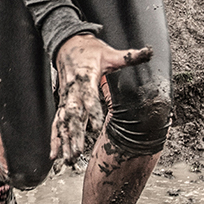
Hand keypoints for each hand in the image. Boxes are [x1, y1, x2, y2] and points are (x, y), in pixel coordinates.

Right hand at [51, 34, 152, 164]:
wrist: (68, 45)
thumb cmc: (90, 50)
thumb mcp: (110, 53)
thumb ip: (128, 56)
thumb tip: (149, 52)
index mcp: (85, 79)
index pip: (89, 98)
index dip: (93, 113)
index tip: (97, 127)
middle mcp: (73, 91)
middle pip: (73, 116)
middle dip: (75, 135)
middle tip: (77, 152)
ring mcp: (66, 98)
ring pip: (63, 123)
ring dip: (64, 141)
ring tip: (66, 159)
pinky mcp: (63, 103)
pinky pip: (57, 123)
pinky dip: (55, 139)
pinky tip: (55, 154)